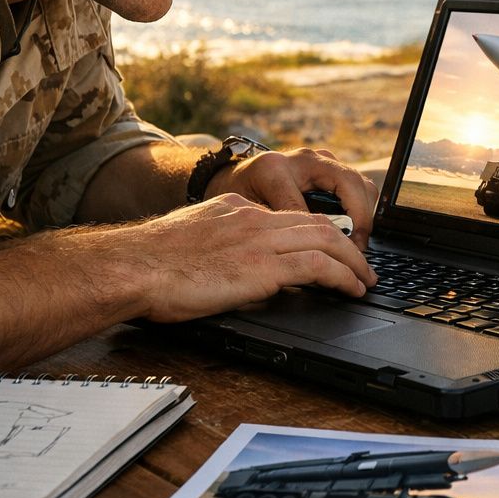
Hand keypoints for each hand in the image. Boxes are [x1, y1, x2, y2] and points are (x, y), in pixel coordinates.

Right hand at [122, 194, 379, 322]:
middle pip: (318, 223)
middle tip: (363, 264)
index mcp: (236, 208)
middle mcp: (254, 217)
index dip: (318, 231)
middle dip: (348, 243)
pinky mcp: (262, 266)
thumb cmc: (148, 263)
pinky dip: (343, 276)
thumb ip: (219, 242)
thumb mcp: (191, 238)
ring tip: (366, 280)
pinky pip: (318, 266)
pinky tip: (352, 289)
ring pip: (327, 239)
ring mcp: (260, 239)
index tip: (333, 247)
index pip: (291, 215)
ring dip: (354, 261)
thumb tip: (234, 265)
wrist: (132, 267)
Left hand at [204, 146, 378, 246]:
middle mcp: (301, 159)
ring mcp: (319, 160)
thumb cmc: (237, 198)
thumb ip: (268, 230)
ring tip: (357, 246)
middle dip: (360, 220)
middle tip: (357, 252)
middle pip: (349, 184)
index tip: (333, 263)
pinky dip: (362, 209)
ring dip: (365, 215)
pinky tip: (353, 234)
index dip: (324, 239)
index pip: (307, 210)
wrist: (233, 176)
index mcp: (274, 170)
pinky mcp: (330, 166)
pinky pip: (357, 185)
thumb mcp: (244, 216)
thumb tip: (298, 257)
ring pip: (359, 183)